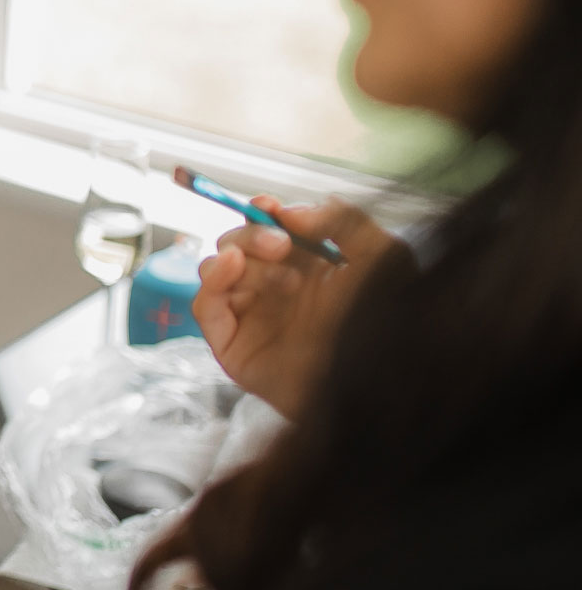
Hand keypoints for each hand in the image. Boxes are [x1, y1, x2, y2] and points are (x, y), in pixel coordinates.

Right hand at [192, 198, 406, 417]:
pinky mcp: (231, 345)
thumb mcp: (381, 258)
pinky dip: (213, 280)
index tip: (268, 206)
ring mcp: (249, 316)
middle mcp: (272, 289)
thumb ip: (344, 220)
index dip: (261, 213)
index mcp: (304, 268)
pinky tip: (232, 267)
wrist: (377, 383)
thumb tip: (290, 212)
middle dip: (252, 234)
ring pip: (216, 268)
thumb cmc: (384, 323)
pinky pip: (204, 306)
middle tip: (281, 244)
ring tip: (281, 274)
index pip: (266, 229)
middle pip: (236, 244)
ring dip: (240, 257)